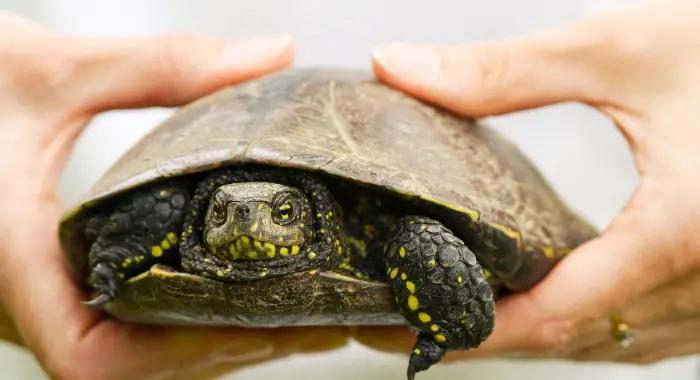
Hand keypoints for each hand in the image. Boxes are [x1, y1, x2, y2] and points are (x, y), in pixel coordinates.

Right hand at [0, 12, 347, 379]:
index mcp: (7, 261)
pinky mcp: (42, 284)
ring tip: (294, 318)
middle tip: (313, 320)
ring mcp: (30, 297)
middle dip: (225, 349)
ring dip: (210, 346)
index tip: (261, 325)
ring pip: (126, 359)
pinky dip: (177, 328)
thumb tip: (274, 54)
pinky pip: (114, 331)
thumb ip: (164, 66)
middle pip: (130, 368)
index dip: (179, 354)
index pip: (90, 358)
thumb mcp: (50, 68)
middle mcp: (17, 297)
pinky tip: (229, 301)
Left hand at [359, 0, 699, 363]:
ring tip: (466, 315)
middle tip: (417, 323)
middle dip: (491, 338)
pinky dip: (591, 323)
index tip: (413, 328)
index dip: (475, 330)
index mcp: (685, 233)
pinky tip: (556, 299)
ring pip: (616, 344)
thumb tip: (395, 65)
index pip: (558, 311)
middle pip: (579, 340)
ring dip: (539, 336)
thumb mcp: (625, 49)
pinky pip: (652, 331)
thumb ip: (503, 70)